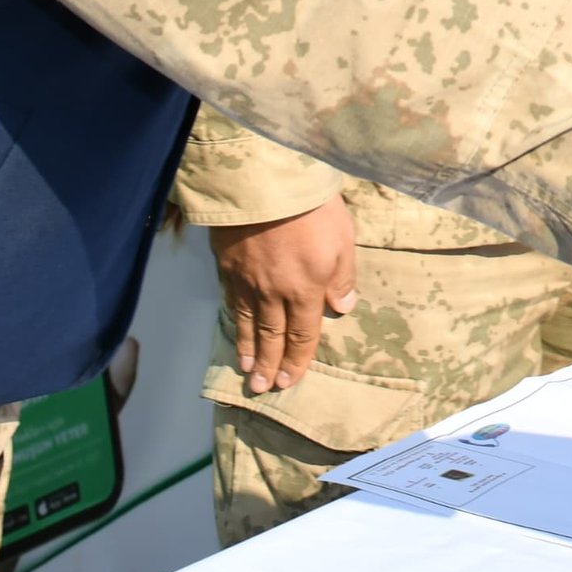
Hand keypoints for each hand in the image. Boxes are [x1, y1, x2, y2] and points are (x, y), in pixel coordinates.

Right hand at [213, 195, 358, 392]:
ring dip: (249, 350)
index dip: (297, 360)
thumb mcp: (343, 239)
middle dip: (270, 365)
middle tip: (263, 388)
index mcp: (306, 289)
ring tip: (248, 371)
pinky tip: (233, 332)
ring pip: (248, 324)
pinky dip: (232, 323)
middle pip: (272, 336)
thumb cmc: (312, 208)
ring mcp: (248, 281)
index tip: (290, 380)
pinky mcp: (228, 266)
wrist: (263, 182)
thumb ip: (343, 277)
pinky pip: (231, 302)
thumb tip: (342, 307)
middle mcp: (274, 293)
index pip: (302, 334)